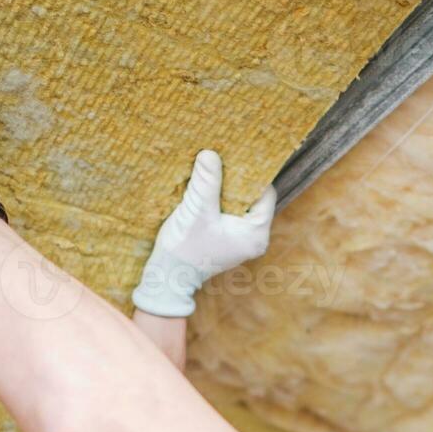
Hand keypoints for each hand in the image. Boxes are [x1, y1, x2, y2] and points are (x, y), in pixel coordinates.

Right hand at [132, 150, 276, 316]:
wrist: (167, 278)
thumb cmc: (185, 249)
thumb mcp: (197, 211)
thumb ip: (206, 183)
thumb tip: (210, 153)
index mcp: (256, 234)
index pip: (264, 193)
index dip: (250, 174)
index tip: (235, 157)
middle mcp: (255, 239)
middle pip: (253, 199)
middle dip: (237, 181)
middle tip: (223, 160)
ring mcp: (242, 242)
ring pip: (240, 206)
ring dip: (227, 191)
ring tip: (214, 172)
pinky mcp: (229, 242)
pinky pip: (230, 215)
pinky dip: (221, 203)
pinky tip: (207, 191)